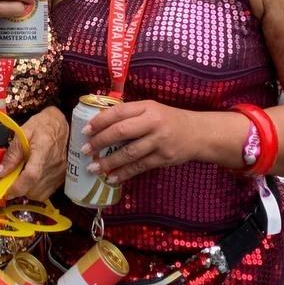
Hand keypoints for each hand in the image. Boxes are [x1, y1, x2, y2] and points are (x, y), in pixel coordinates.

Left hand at [1, 106, 69, 201]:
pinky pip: (45, 193)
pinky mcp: (62, 178)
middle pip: (33, 188)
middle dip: (18, 187)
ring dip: (26, 190)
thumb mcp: (22, 133)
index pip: (31, 175)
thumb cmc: (43, 126)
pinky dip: (35, 189)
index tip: (5, 189)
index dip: (16, 187)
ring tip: (22, 175)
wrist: (60, 125)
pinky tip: (31, 178)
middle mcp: (54, 164)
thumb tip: (0, 172)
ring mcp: (60, 173)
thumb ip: (11, 154)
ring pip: (38, 194)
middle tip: (10, 178)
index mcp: (43, 150)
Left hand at [79, 100, 200, 185]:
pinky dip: (123, 173)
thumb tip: (100, 125)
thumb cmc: (169, 120)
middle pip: (121, 132)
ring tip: (93, 167)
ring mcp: (159, 142)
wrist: (198, 133)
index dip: (100, 121)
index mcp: (147, 107)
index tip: (85, 130)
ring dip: (108, 162)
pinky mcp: (163, 158)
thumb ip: (130, 114)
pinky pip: (139, 167)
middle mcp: (153, 123)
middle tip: (85, 150)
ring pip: (129, 153)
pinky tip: (111, 177)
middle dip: (100, 141)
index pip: (119, 112)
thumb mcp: (151, 109)